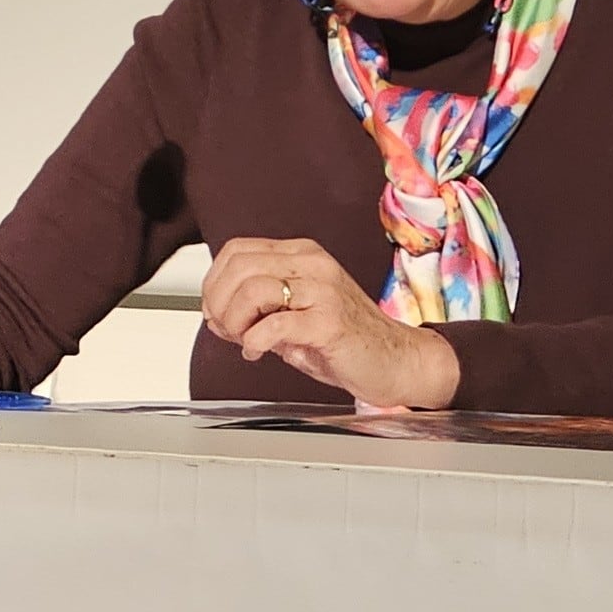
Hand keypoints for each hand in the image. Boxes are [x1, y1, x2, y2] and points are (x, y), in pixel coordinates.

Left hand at [200, 237, 460, 411]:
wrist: (398, 360)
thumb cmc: (346, 339)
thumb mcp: (294, 312)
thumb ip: (258, 306)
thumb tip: (215, 311)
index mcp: (302, 255)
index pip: (237, 251)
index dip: (214, 281)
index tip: (214, 310)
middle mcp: (313, 265)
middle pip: (239, 268)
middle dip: (219, 303)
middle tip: (226, 329)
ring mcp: (324, 290)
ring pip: (253, 290)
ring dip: (235, 321)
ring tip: (243, 339)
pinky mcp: (330, 321)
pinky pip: (275, 325)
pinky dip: (254, 341)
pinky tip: (257, 352)